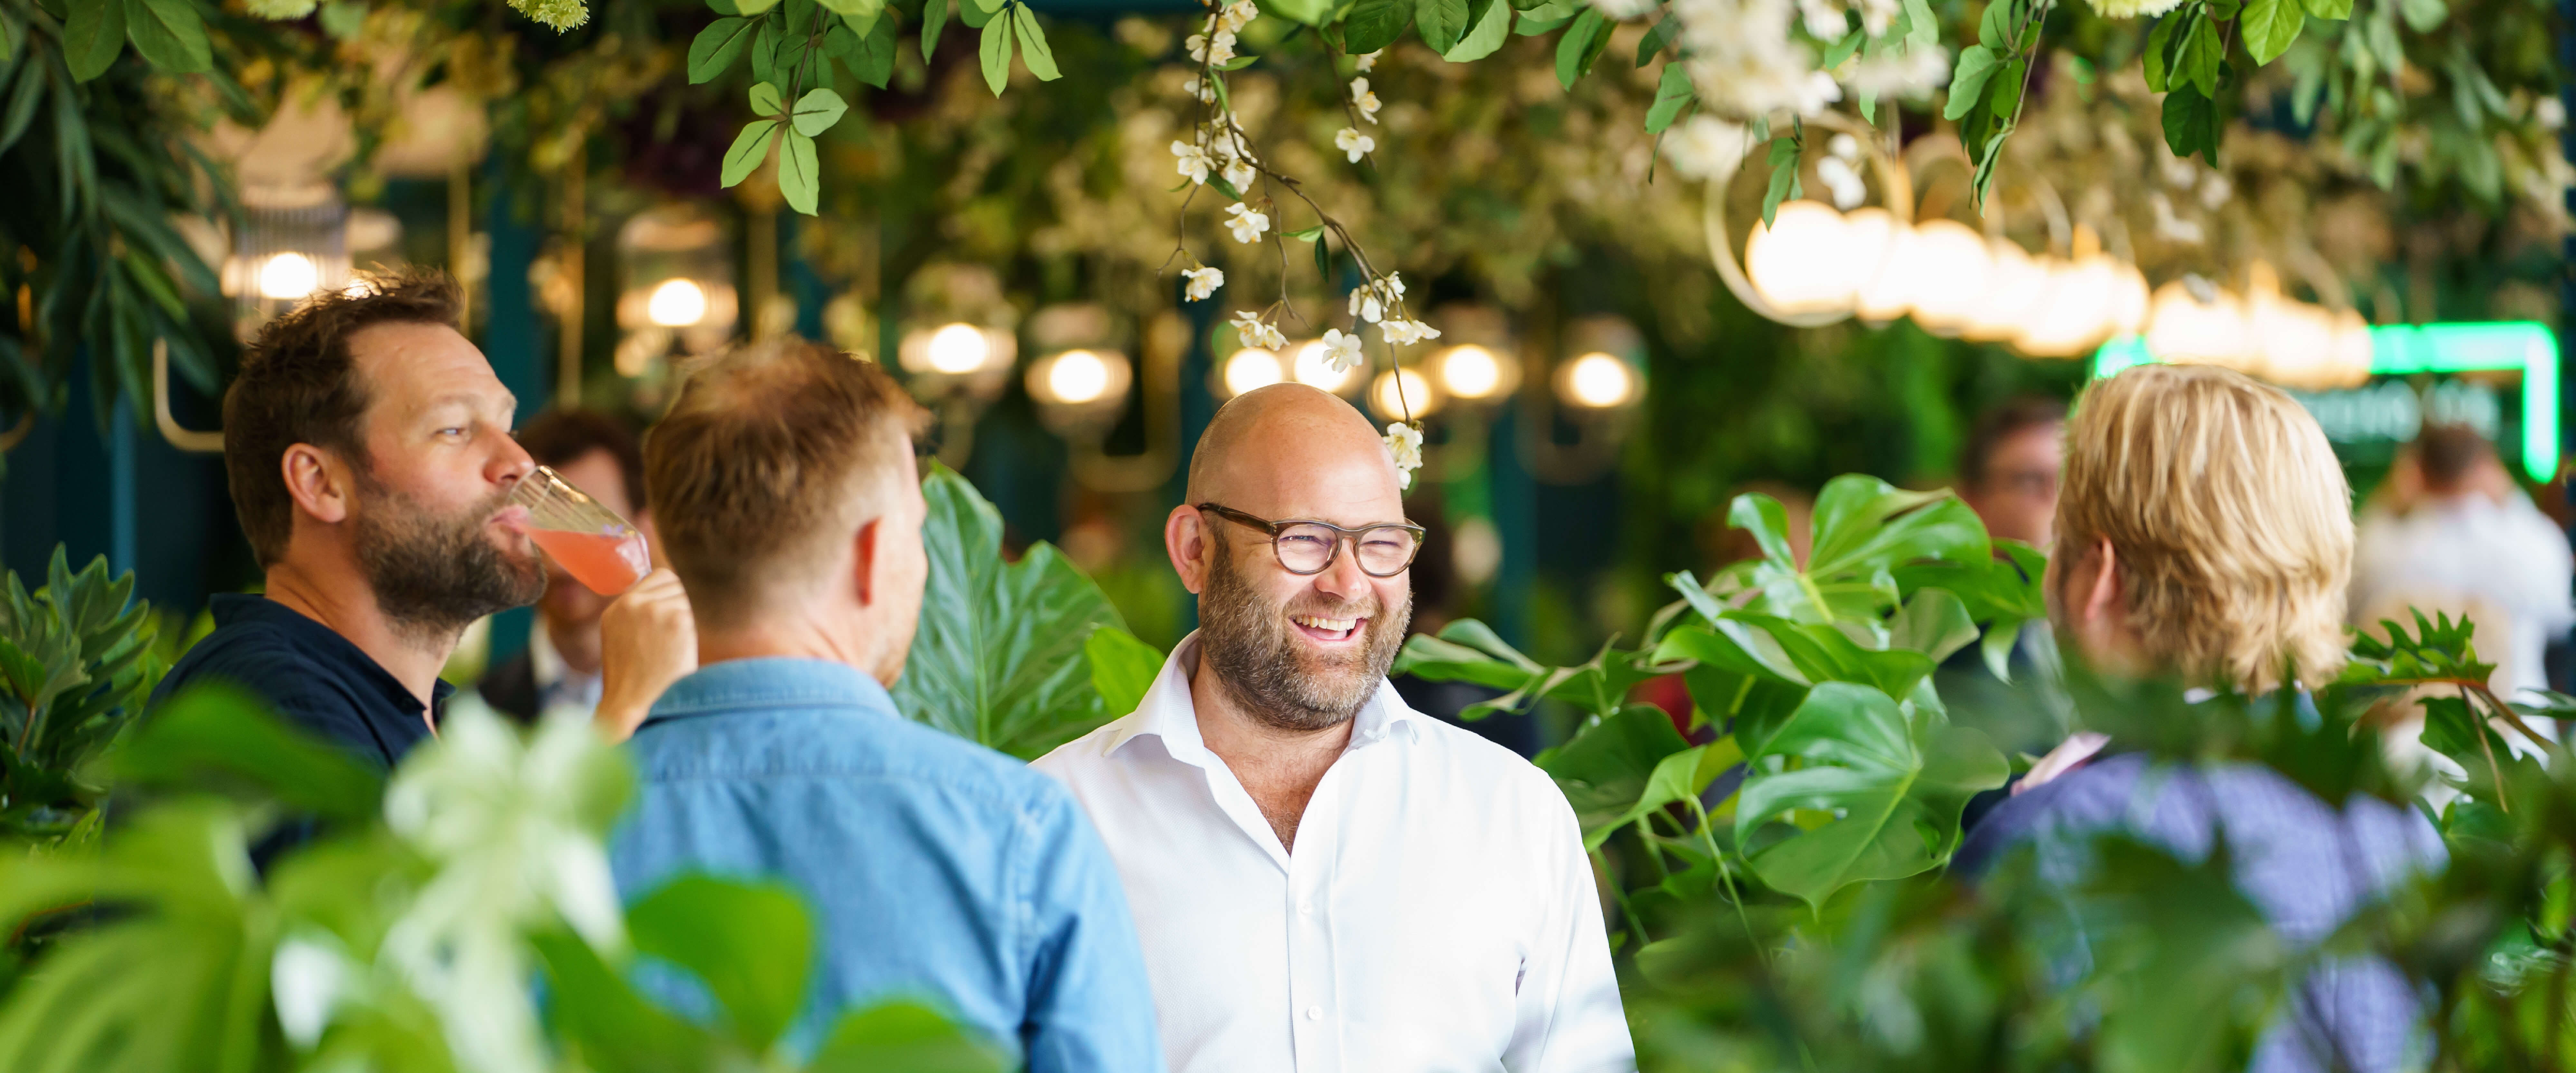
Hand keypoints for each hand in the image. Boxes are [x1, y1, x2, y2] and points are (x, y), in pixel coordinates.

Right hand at [594, 568, 696, 742]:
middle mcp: (633, 603)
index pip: (660, 577)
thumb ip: (643, 616)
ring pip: (693, 596)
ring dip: (699, 616)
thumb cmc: (638, 685)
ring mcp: (654, 609)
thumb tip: (680, 595)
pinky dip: (707, 627)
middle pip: (679, 583)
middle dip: (689, 604)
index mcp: (619, 608)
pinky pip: (705, 610)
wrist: (633, 709)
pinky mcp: (677, 620)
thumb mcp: (627, 642)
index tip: (682, 615)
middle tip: (687, 635)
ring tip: (688, 646)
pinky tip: (696, 648)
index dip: (677, 594)